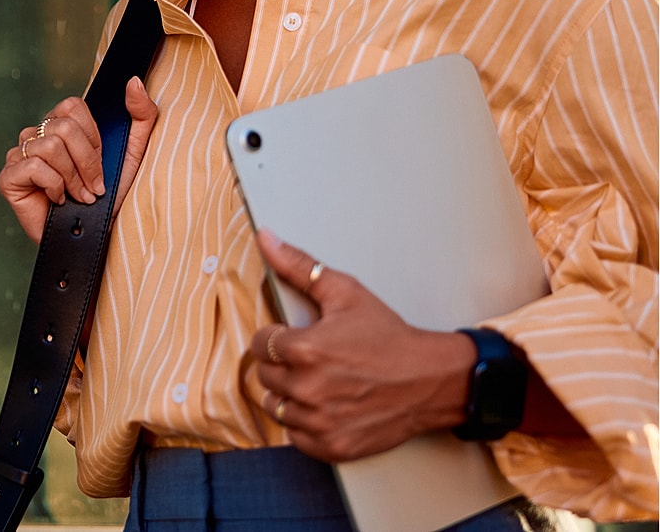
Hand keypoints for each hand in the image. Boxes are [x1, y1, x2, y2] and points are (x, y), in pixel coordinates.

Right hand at [0, 76, 156, 242]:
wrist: (99, 233)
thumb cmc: (115, 193)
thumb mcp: (136, 150)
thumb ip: (141, 113)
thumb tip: (133, 81)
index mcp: (62, 123)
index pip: (72, 106)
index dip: (92, 136)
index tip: (102, 160)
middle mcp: (37, 134)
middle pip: (63, 127)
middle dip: (87, 161)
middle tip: (94, 185)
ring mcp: (20, 154)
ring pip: (50, 146)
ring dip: (73, 178)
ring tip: (80, 195)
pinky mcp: (9, 177)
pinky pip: (34, 167)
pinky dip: (55, 186)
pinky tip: (59, 200)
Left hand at [250, 230, 474, 462]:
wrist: (427, 378)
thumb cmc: (387, 334)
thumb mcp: (345, 292)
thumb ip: (300, 266)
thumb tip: (267, 239)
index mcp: (305, 349)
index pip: (259, 343)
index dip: (276, 336)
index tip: (294, 336)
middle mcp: (307, 388)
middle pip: (265, 376)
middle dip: (281, 363)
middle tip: (311, 356)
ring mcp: (318, 421)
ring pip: (275, 408)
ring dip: (289, 394)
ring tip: (317, 379)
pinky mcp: (329, 446)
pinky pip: (295, 436)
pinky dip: (305, 422)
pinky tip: (326, 404)